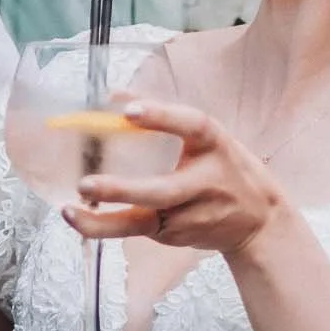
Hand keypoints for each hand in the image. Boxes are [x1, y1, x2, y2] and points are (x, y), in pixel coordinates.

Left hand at [63, 99, 284, 257]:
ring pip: (144, 221)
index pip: (193, 125)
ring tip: (69, 212)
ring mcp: (191, 215)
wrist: (259, 222)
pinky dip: (106, 226)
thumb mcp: (208, 138)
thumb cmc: (224, 168)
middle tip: (86, 184)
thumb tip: (114, 95)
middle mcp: (205, 182)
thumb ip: (166, 118)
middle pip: (164, 190)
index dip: (162, 116)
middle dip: (123, 190)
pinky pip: (137, 229)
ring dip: (103, 221)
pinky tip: (80, 219)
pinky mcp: (176, 235)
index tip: (130, 111)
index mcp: (215, 145)